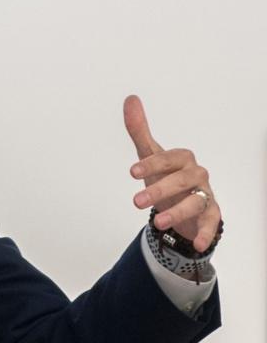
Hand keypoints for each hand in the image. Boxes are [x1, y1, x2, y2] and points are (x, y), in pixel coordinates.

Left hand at [124, 94, 220, 252]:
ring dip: (177, 212)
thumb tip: (130, 99)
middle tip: (136, 201)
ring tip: (157, 222)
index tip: (131, 172)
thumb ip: (139, 130)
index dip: (152, 163)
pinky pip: (212, 223)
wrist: (182, 202)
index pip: (169, 158)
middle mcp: (197, 175)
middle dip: (160, 189)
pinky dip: (207, 233)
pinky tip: (200, 243)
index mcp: (182, 159)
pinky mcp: (211, 215)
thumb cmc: (166, 176)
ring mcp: (205, 195)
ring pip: (196, 201)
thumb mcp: (150, 156)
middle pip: (183, 180)